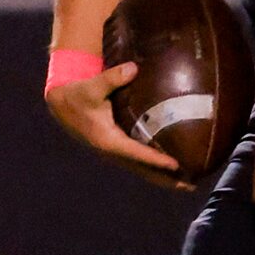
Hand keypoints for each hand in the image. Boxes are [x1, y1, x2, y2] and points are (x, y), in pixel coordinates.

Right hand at [45, 61, 189, 187]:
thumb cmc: (79, 94)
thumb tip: (132, 69)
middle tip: (191, 185)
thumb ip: (112, 78)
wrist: (63, 104)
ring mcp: (115, 153)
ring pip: (143, 170)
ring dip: (164, 178)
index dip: (155, 159)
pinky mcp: (118, 149)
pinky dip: (156, 169)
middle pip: (143, 169)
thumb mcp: (92, 86)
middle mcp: (112, 151)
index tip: (175, 165)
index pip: (135, 152)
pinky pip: (140, 163)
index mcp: (106, 139)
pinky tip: (174, 171)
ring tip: (189, 184)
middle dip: (166, 179)